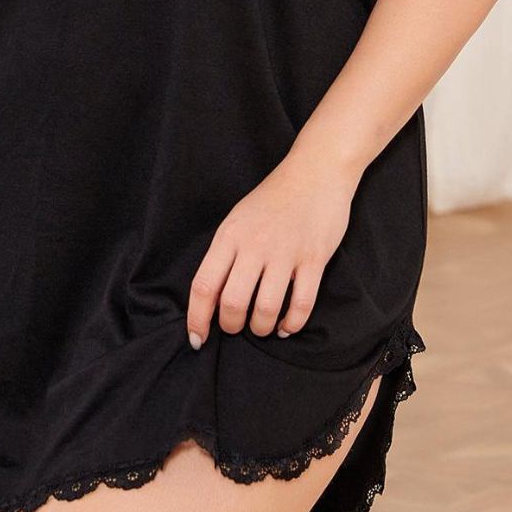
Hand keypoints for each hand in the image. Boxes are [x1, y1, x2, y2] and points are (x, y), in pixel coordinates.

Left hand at [185, 148, 359, 348]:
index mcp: (230, 235)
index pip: (204, 285)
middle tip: (236, 327)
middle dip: (231, 326)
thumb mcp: (238, 218)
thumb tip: (213, 296)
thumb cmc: (273, 198)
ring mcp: (285, 253)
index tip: (197, 339)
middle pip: (232, 303)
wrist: (315, 172)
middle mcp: (254, 245)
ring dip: (261, 328)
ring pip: (265, 310)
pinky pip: (301, 305)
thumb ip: (226, 253)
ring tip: (262, 326)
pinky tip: (286, 325)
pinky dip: (291, 324)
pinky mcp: (313, 259)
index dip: (197, 319)